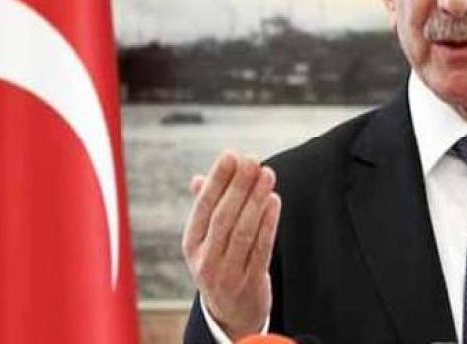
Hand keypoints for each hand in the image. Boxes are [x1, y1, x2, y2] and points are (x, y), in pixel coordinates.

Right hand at [182, 151, 281, 339]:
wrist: (230, 312)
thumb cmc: (220, 262)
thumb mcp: (205, 240)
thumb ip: (205, 209)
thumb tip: (198, 178)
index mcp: (191, 243)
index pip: (203, 206)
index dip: (217, 179)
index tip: (231, 155)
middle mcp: (205, 259)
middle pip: (223, 216)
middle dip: (239, 185)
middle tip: (253, 159)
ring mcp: (227, 273)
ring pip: (243, 231)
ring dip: (256, 199)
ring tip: (267, 174)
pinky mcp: (250, 282)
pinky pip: (261, 248)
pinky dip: (268, 223)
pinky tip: (274, 201)